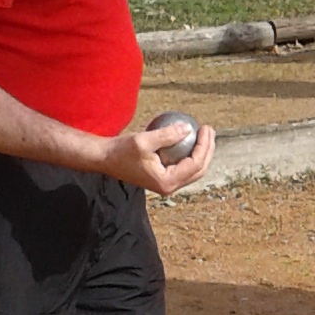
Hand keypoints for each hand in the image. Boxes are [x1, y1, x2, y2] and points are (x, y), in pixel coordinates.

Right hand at [100, 119, 215, 193]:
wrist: (105, 159)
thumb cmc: (121, 150)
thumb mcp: (144, 140)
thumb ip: (167, 135)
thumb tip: (188, 128)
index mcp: (167, 181)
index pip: (195, 164)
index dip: (204, 146)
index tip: (205, 128)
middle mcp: (169, 187)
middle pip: (198, 170)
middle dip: (208, 150)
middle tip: (208, 130)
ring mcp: (167, 184)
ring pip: (192, 170)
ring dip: (201, 153)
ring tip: (204, 134)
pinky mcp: (163, 178)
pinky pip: (182, 167)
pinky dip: (189, 154)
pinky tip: (190, 138)